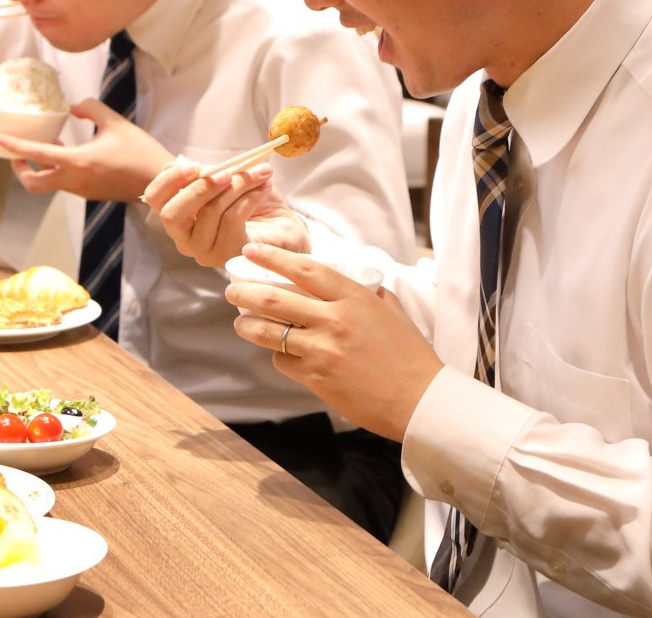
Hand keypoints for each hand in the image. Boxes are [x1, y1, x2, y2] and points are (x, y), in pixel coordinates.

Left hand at [0, 99, 174, 202]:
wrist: (160, 182)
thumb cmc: (140, 151)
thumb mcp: (115, 122)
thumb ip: (91, 109)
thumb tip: (74, 106)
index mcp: (79, 162)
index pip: (39, 154)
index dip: (17, 146)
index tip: (1, 139)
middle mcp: (75, 181)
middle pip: (34, 184)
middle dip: (20, 170)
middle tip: (16, 155)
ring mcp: (82, 191)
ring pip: (49, 185)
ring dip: (41, 168)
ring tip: (50, 144)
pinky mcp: (90, 194)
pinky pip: (65, 184)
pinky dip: (58, 171)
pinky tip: (69, 153)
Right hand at [142, 160, 307, 266]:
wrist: (284, 226)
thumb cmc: (251, 201)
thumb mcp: (226, 180)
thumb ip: (208, 174)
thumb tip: (198, 168)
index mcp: (178, 216)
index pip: (155, 198)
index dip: (169, 180)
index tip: (194, 165)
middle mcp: (185, 239)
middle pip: (173, 214)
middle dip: (199, 188)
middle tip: (227, 172)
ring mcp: (205, 251)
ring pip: (209, 212)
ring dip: (237, 185)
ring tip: (259, 173)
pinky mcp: (228, 256)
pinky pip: (232, 220)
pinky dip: (250, 197)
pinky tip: (263, 188)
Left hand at [226, 243, 442, 440]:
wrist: (419, 399)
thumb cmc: (410, 355)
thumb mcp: (393, 312)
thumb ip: (368, 294)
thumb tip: (352, 283)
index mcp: (354, 297)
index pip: (303, 269)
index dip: (272, 257)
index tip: (251, 251)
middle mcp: (334, 319)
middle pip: (275, 298)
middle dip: (245, 292)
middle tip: (232, 290)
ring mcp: (323, 349)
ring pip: (270, 331)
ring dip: (249, 325)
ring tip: (241, 323)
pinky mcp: (317, 377)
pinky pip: (284, 361)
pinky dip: (278, 355)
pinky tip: (280, 353)